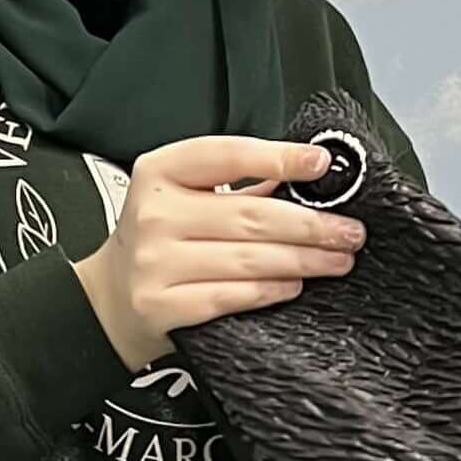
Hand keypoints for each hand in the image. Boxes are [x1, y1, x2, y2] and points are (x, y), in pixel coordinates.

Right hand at [73, 137, 364, 370]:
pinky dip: (270, 290)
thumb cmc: (159, 241)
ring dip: (303, 260)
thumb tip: (309, 178)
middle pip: (250, 215)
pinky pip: (231, 295)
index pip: (226, 155)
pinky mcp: (163, 305)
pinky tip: (295, 285)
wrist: (110, 298)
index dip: (278, 158)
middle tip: (350, 231)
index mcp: (160, 172)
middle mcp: (154, 214)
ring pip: (248, 259)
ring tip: (338, 259)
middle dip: (311, 225)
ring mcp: (156, 263)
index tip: (320, 165)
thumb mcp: (184, 197)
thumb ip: (239, 185)